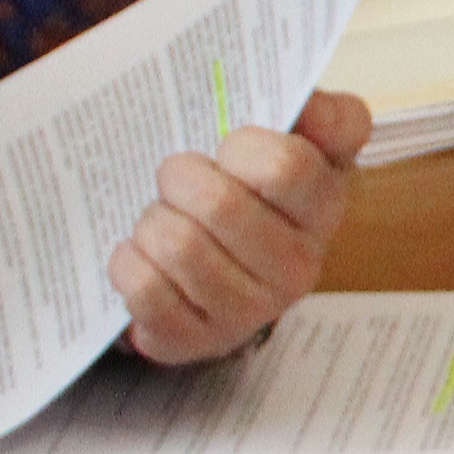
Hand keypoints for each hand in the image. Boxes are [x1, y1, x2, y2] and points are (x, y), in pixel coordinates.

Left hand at [109, 90, 369, 363]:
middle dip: (180, 178)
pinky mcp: (196, 339)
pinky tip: (143, 257)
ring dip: (152, 222)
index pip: (286, 167)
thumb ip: (322, 115)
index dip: (242, 148)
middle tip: (179, 182)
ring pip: (176, 244)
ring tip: (164, 221)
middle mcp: (299, 266)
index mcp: (325, 208)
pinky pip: (145, 288)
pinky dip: (129, 262)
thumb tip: (316, 114)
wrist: (222, 268)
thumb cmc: (252, 192)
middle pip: (217, 203)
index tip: (229, 150)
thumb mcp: (295, 144)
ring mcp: (249, 310)